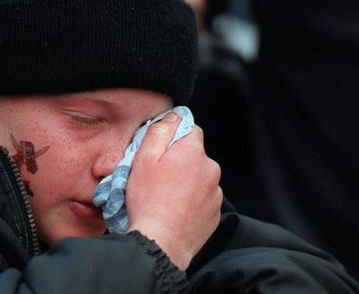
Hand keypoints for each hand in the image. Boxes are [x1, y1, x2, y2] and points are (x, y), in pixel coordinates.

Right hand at [125, 113, 221, 269]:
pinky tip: (174, 210)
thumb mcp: (143, 159)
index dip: (174, 136)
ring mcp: (215, 193)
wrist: (161, 242)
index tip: (160, 151)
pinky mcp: (215, 214)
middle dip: (180, 161)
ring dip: (187, 182)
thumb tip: (172, 117)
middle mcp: (211, 169)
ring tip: (165, 197)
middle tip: (158, 177)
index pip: (191, 129)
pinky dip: (191, 202)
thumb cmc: (148, 200)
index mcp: (193, 152)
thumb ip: (159, 132)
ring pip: (200, 178)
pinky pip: (203, 199)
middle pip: (195, 155)